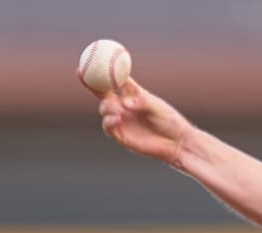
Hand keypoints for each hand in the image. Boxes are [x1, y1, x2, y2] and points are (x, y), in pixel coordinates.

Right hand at [76, 72, 194, 166]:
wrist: (176, 142)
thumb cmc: (169, 120)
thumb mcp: (156, 106)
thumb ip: (140, 102)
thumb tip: (124, 102)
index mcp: (131, 94)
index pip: (113, 80)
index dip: (101, 71)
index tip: (89, 60)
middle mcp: (123, 106)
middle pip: (102, 93)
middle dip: (91, 84)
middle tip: (85, 75)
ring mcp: (121, 121)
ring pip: (104, 110)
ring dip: (107, 107)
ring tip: (118, 110)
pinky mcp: (121, 136)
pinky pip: (108, 127)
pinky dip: (109, 121)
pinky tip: (116, 119)